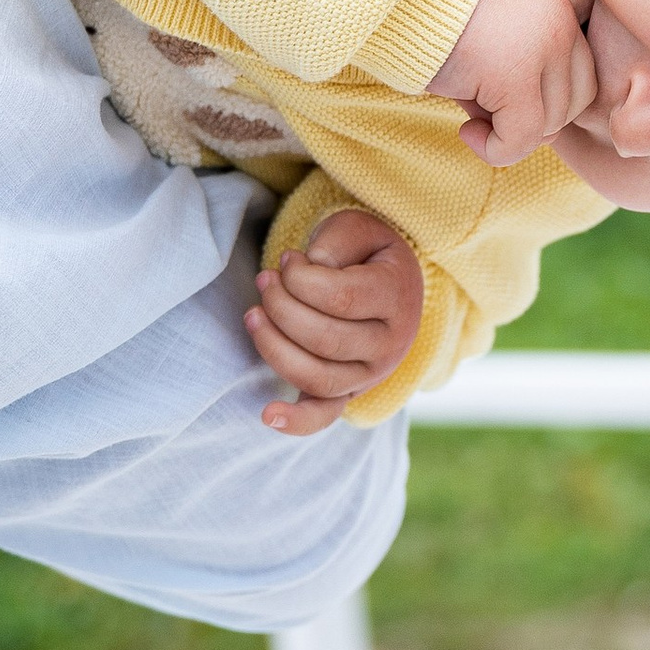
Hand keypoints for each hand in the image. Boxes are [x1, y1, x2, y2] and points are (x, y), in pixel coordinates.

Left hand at [247, 207, 423, 434]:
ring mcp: (370, 374)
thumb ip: (336, 241)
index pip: (340, 298)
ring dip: (273, 346)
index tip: (288, 259)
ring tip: (253, 314)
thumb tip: (310, 267)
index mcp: (397, 298)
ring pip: (317, 376)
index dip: (300, 278)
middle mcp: (389, 345)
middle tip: (265, 280)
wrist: (390, 284)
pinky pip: (324, 415)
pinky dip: (297, 421)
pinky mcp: (348, 391)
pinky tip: (269, 415)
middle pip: (325, 339)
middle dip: (281, 306)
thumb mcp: (358, 228)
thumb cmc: (364, 254)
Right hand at [428, 0, 596, 166]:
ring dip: (508, 134)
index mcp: (556, 4)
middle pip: (574, 102)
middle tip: (485, 113)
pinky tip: (466, 132)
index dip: (548, 103)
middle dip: (532, 120)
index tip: (501, 101)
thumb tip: (547, 138)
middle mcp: (559, 21)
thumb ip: (522, 86)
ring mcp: (542, 48)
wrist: (395, 1)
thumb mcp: (489, 49)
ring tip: (469, 114)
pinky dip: (495, 150)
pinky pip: (521, 138)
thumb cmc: (433, 27)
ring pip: (551, 124)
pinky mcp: (514, 75)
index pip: (582, 75)